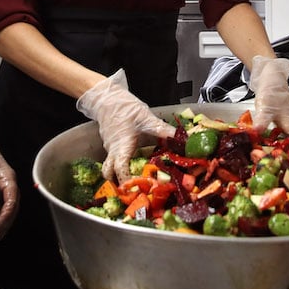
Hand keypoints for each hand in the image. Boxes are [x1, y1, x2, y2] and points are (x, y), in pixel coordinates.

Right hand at [76, 69, 175, 183]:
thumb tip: (182, 139)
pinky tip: (134, 163)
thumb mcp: (146, 118)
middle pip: (109, 174)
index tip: (137, 190)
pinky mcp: (112, 143)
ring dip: (120, 176)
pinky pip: (113, 158)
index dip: (127, 182)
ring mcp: (111, 148)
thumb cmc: (123, 107)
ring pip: (111, 167)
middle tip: (132, 192)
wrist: (106, 96)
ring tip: (135, 181)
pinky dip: (121, 165)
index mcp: (121, 147)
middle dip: (117, 185)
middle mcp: (114, 150)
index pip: (120, 170)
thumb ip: (163, 130)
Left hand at [249, 56, 288, 159]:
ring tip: (282, 169)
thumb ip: (262, 120)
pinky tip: (265, 153)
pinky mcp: (274, 124)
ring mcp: (282, 126)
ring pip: (288, 145)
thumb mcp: (266, 106)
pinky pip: (276, 140)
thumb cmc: (272, 89)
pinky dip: (273, 148)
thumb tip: (255, 133)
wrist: (268, 76)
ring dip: (287, 156)